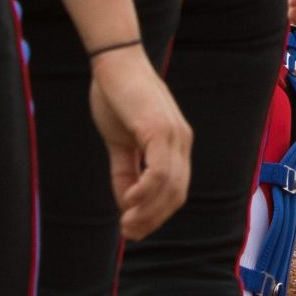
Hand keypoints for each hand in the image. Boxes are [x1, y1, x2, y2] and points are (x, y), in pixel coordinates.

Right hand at [89, 52, 192, 239]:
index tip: (135, 229)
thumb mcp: (120, 141)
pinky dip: (146, 191)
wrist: (114, 61)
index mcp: (176, 144)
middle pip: (176, 193)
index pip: (176, 189)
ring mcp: (173, 135)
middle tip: (129, 233)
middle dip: (153, 219)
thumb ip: (125, 170)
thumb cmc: (116, 96)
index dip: (157, 214)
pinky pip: (158, 170)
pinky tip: (129, 202)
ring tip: (127, 225)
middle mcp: (181, 141)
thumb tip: (126, 202)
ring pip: (169, 186)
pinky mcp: (158, 129)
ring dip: (148, 211)